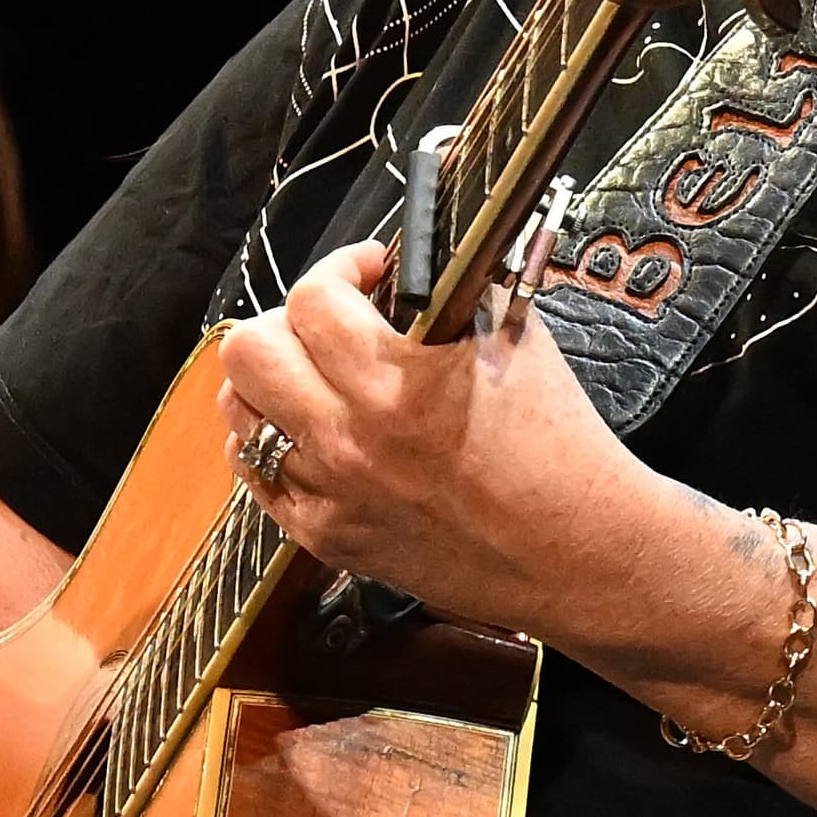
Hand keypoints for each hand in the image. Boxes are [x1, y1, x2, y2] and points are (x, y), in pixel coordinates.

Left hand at [212, 239, 664, 637]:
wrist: (577, 552)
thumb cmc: (559, 445)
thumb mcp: (516, 338)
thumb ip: (451, 293)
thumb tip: (407, 264)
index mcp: (396, 384)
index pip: (312, 299)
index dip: (340, 268)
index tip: (368, 271)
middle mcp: (347, 440)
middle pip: (247, 352)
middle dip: (287, 321)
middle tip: (331, 324)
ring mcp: (329, 494)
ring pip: (239, 414)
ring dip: (272, 381)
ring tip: (312, 375)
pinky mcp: (326, 538)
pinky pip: (256, 476)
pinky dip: (272, 442)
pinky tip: (309, 429)